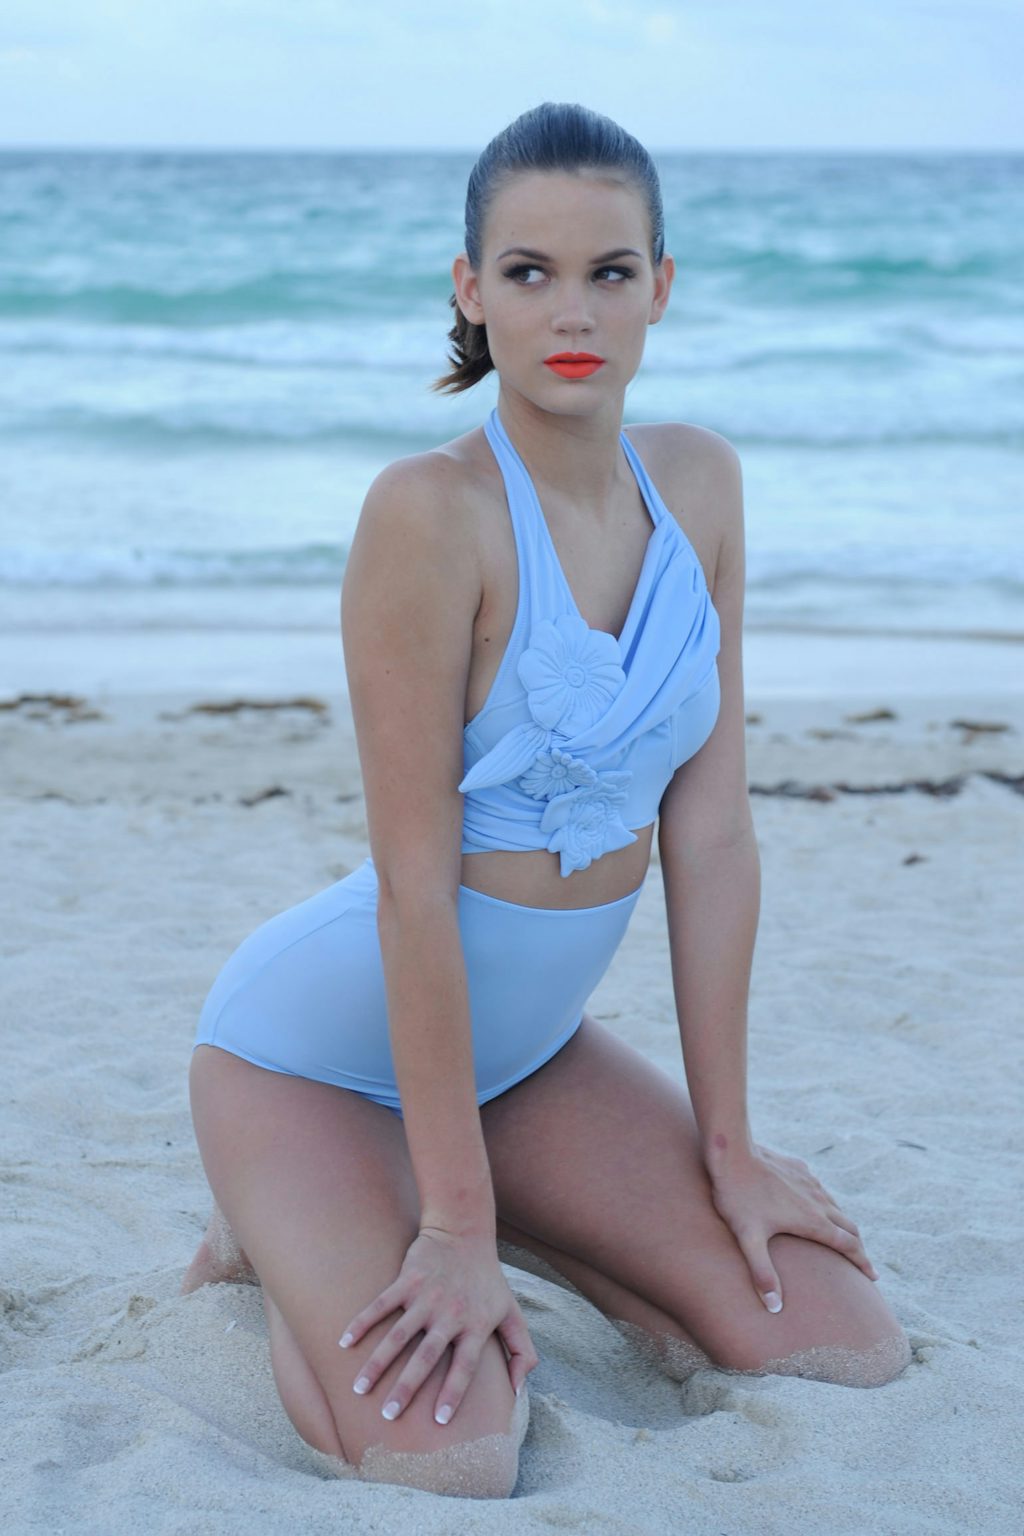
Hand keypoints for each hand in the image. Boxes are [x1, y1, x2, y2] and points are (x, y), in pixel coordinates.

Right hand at [338, 1226, 537, 1425]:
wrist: (464, 1232)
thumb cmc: (489, 1280)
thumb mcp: (512, 1313)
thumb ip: (522, 1351)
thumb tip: (518, 1390)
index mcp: (476, 1326)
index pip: (465, 1366)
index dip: (453, 1392)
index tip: (439, 1421)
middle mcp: (451, 1314)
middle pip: (427, 1356)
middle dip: (407, 1387)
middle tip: (388, 1415)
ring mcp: (426, 1297)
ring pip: (398, 1335)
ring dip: (378, 1363)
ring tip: (359, 1388)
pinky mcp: (406, 1280)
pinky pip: (380, 1305)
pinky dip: (362, 1323)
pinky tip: (344, 1342)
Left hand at [705, 1141, 879, 1312]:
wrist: (732, 1153)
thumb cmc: (738, 1197)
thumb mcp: (748, 1238)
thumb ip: (762, 1273)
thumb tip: (775, 1308)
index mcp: (812, 1220)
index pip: (848, 1245)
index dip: (863, 1263)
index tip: (873, 1277)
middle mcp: (818, 1200)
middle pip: (849, 1226)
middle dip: (857, 1245)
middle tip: (861, 1261)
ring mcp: (809, 1181)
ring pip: (835, 1206)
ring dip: (842, 1223)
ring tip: (840, 1236)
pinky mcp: (799, 1168)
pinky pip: (818, 1188)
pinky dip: (825, 1203)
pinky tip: (815, 1204)